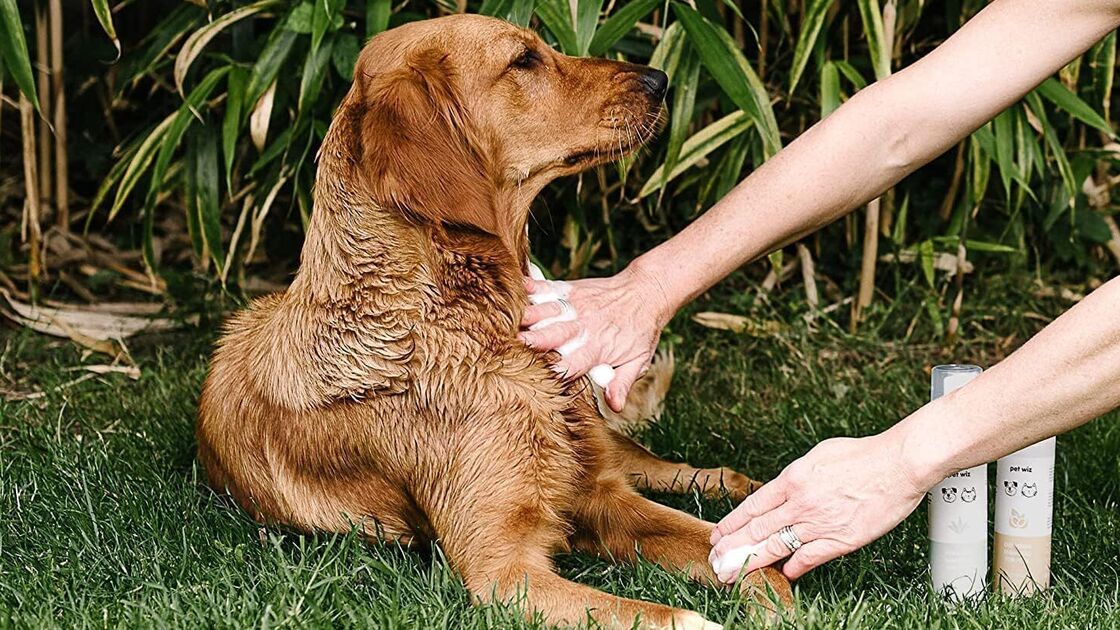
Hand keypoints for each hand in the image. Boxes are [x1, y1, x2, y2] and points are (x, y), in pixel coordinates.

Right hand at [518, 263, 672, 411]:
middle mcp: (583, 326)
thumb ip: (623, 382)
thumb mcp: (639, 360)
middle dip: (533, 341)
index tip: (536, 380)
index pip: (572, 364)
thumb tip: (615, 406)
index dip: (554, 372)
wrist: (647, 291)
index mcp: (597, 347)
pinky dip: (529, 287)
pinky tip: (515, 288)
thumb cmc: (641, 329)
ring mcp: (575, 306)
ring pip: (545, 311)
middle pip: (552, 335)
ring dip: (525, 316)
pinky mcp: (570, 289)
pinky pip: (546, 288)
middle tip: (512, 346)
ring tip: (505, 320)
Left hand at [708, 433, 927, 580]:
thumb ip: (796, 476)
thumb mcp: (818, 455)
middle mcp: (801, 503)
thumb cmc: (863, 456)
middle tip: (716, 561)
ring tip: (734, 573)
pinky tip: (782, 575)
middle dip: (733, 548)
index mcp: (792, 479)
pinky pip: (809, 558)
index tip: (717, 536)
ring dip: (753, 562)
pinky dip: (793, 568)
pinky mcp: (842, 540)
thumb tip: (783, 489)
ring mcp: (820, 523)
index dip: (732, 524)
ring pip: (777, 547)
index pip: (753, 507)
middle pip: (758, 530)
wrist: (899, 464)